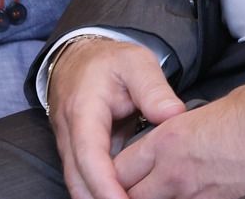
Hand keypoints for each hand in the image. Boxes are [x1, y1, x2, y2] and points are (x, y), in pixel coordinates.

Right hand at [47, 36, 188, 198]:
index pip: (90, 157)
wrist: (78, 59)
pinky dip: (101, 194)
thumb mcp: (136, 63)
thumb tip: (175, 116)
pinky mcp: (76, 156)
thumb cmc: (109, 61)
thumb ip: (154, 89)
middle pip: (80, 182)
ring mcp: (69, 148)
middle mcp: (70, 136)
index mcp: (84, 112)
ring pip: (79, 186)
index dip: (106, 186)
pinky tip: (125, 198)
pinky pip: (85, 181)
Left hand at [112, 82, 244, 198]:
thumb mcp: (207, 110)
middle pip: (129, 196)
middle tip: (132, 189)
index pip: (120, 167)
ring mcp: (193, 195)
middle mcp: (173, 172)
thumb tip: (179, 132)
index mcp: (167, 139)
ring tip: (161, 192)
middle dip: (128, 194)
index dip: (116, 173)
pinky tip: (189, 196)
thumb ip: (182, 126)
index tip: (122, 175)